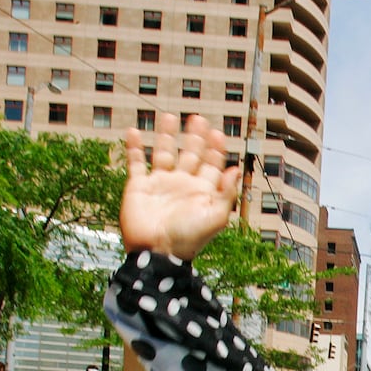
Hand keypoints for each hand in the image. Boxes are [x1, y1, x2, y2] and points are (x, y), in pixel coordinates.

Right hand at [121, 113, 239, 259]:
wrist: (156, 253)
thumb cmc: (189, 239)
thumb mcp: (215, 216)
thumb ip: (227, 192)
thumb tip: (236, 169)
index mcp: (202, 191)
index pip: (211, 164)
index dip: (215, 149)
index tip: (217, 133)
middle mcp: (182, 185)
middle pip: (190, 154)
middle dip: (194, 137)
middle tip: (197, 118)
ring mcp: (160, 184)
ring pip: (164, 153)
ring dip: (167, 135)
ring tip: (169, 116)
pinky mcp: (139, 187)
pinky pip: (136, 162)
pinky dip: (134, 147)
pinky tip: (135, 131)